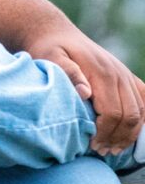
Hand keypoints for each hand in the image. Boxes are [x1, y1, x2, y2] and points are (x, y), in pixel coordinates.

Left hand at [24, 23, 144, 154]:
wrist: (54, 32)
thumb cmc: (48, 48)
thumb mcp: (50, 56)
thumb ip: (67, 73)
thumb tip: (85, 93)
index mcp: (101, 72)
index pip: (113, 112)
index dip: (105, 132)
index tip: (91, 144)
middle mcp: (118, 74)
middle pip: (130, 115)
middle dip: (118, 137)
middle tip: (101, 151)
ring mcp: (124, 75)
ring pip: (141, 111)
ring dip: (130, 133)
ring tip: (112, 148)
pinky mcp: (126, 76)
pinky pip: (143, 100)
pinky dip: (141, 120)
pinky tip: (128, 133)